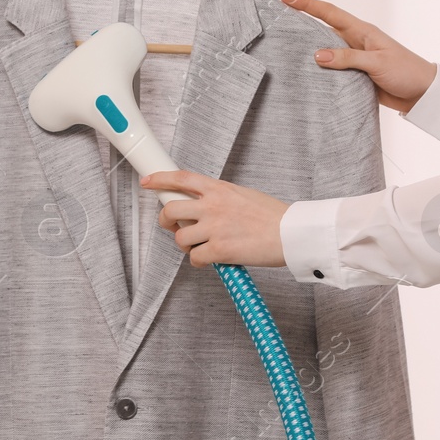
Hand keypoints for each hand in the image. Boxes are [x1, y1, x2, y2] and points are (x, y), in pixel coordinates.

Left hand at [145, 170, 288, 268]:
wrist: (291, 233)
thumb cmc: (272, 216)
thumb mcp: (243, 195)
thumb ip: (220, 198)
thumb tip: (203, 208)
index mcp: (219, 189)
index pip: (182, 178)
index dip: (160, 179)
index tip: (148, 182)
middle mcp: (212, 205)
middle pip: (170, 210)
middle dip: (165, 221)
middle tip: (174, 227)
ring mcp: (214, 228)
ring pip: (180, 238)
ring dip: (187, 245)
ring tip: (202, 246)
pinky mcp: (219, 250)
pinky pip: (195, 258)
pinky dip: (200, 261)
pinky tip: (212, 259)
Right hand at [279, 0, 436, 113]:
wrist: (423, 94)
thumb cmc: (407, 72)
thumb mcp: (377, 63)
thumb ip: (348, 58)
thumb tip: (318, 54)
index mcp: (362, 32)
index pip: (330, 13)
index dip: (308, 4)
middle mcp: (356, 42)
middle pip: (323, 28)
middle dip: (301, 21)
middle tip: (278, 17)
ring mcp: (354, 59)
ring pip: (325, 51)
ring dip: (308, 48)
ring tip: (285, 45)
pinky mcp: (355, 75)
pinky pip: (332, 70)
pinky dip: (319, 71)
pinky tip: (306, 73)